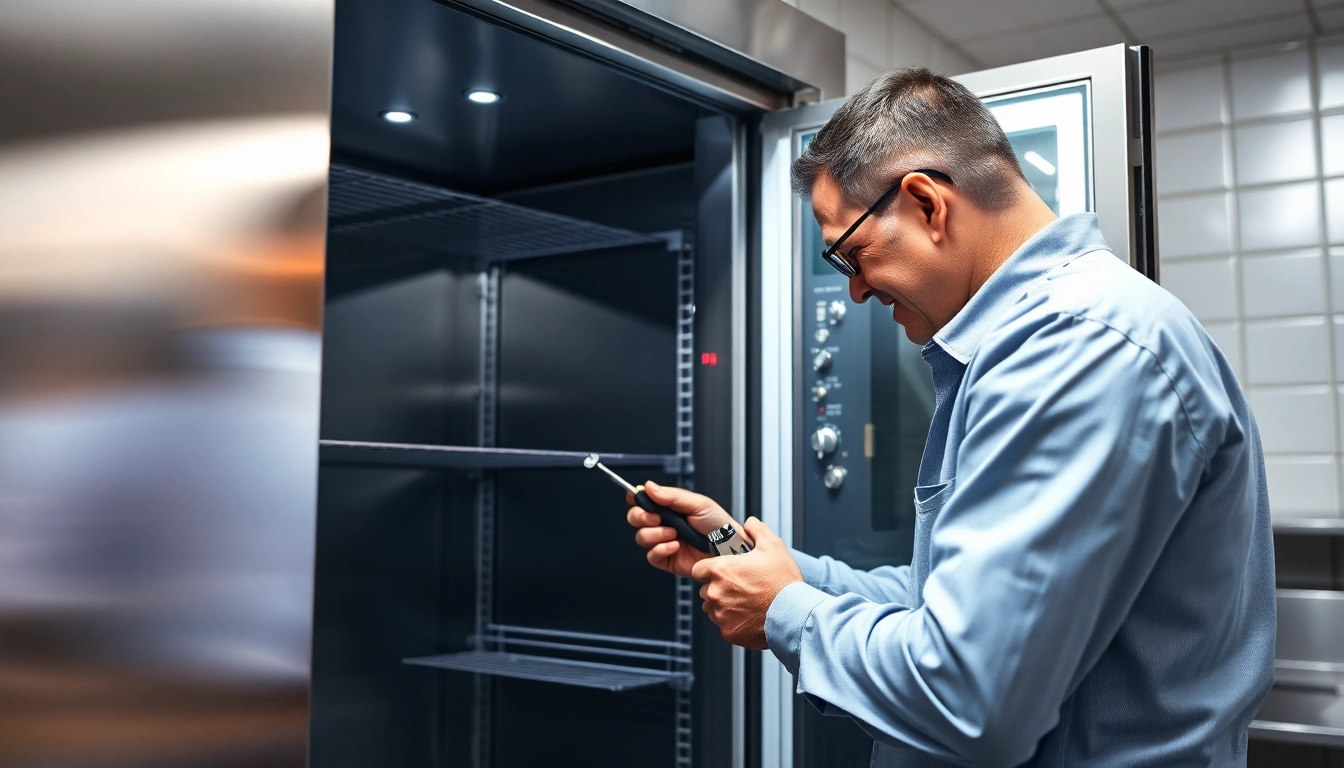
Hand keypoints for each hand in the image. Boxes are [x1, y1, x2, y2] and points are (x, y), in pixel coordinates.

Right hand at [626, 481, 735, 577]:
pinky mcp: (667, 559)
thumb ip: (672, 496)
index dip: (636, 497)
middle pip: (635, 518)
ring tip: (674, 534)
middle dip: (641, 516)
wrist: (730, 549)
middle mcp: (663, 523)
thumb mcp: (698, 504)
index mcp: (669, 507)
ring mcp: (663, 542)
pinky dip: (661, 550)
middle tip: (656, 517)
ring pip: (641, 537)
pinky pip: (652, 556)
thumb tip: (649, 486)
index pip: (643, 500)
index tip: (636, 497)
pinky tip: (675, 546)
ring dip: (655, 534)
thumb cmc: (719, 525)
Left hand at [690, 518, 801, 649]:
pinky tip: (749, 615)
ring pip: (713, 608)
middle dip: (719, 587)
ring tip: (746, 601)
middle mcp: (715, 592)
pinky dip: (733, 621)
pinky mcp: (728, 632)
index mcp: (720, 570)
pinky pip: (723, 625)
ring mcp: (720, 614)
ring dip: (724, 604)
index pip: (698, 569)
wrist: (794, 614)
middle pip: (705, 588)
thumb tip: (749, 523)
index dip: (710, 569)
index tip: (722, 571)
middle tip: (740, 586)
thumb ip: (756, 529)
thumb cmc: (783, 583)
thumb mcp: (773, 546)